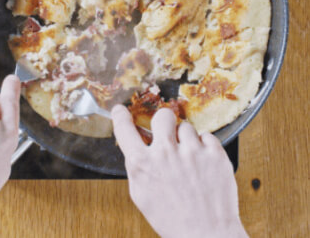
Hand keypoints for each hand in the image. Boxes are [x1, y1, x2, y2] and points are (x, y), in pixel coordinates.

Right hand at [112, 106, 247, 237]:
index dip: (120, 115)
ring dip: (187, 140)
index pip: (124, 128)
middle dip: (164, 121)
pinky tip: (203, 163)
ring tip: (189, 160)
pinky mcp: (215, 154)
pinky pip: (207, 137)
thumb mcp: (141, 195)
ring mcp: (191, 152)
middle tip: (168, 133)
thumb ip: (138, 167)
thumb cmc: (173, 220)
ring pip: (186, 127)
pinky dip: (205, 147)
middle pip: (161, 116)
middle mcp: (165, 153)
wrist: (207, 235)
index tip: (120, 110)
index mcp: (142, 164)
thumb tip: (135, 148)